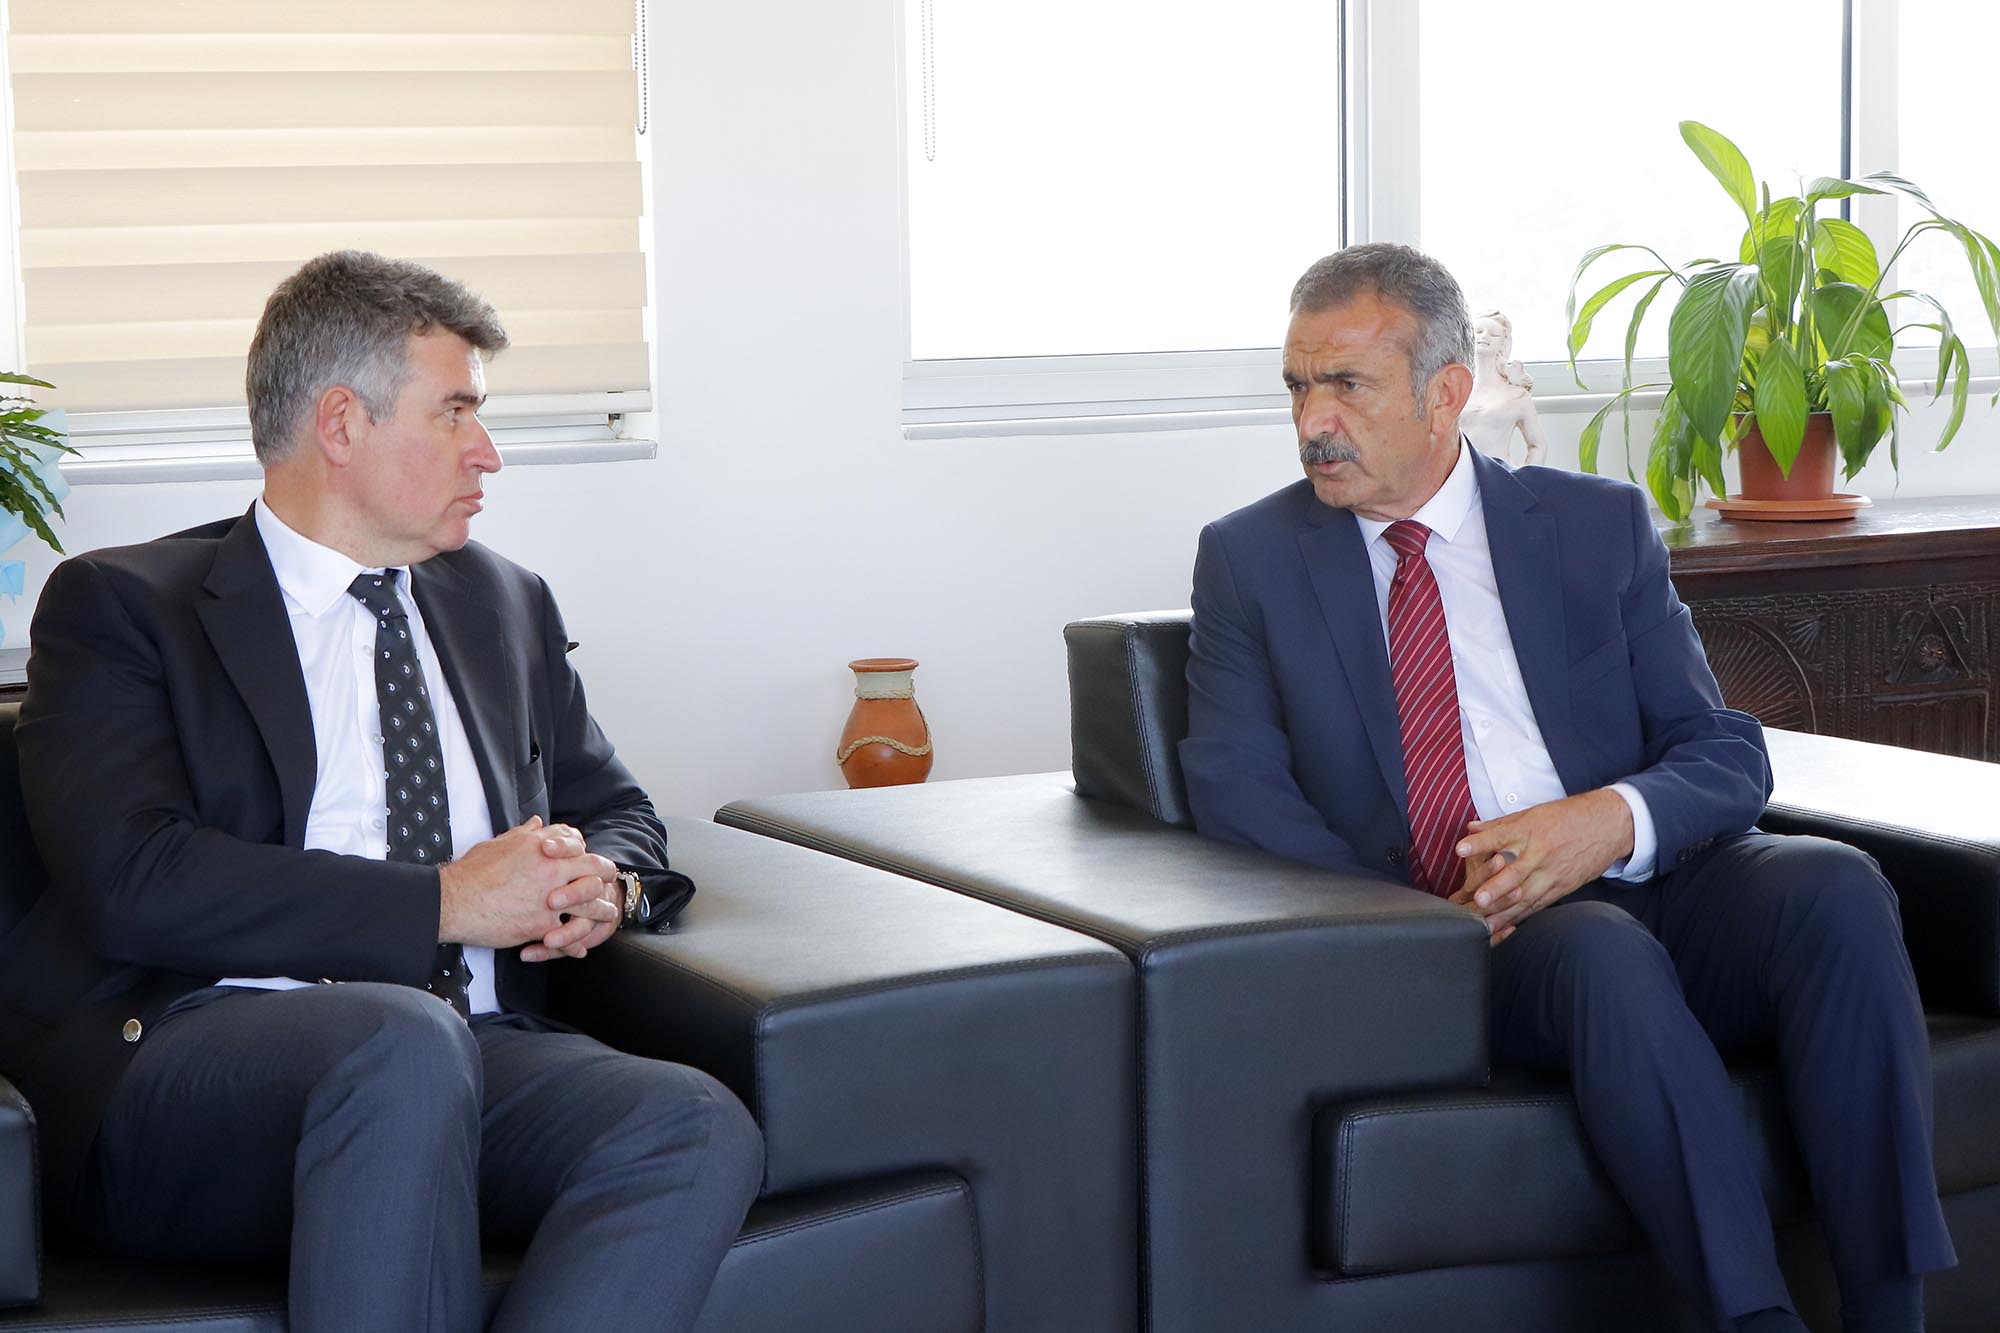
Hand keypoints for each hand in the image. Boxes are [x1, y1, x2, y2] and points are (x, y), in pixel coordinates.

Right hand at [438, 816, 617, 952]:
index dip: (584, 851)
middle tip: (609, 883)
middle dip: (606, 876)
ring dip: (602, 910)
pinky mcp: (543, 924)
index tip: (586, 860)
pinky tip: (579, 948)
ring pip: (592, 903)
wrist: (454, 901)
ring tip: (606, 915)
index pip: (577, 842)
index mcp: (542, 847)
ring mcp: (551, 898)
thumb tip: (537, 822)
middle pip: (596, 869)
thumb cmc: (472, 873)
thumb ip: (523, 834)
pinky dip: (576, 944)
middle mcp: (552, 869)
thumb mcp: (498, 844)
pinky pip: (569, 936)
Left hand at [1446, 789, 1634, 939]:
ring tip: (1485, 925)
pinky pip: (1539, 905)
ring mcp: (1553, 873)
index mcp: (1530, 829)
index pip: (1501, 835)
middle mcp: (1541, 852)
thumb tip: (1471, 828)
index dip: (1480, 843)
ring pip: (1526, 896)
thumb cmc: (1568, 817)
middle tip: (1478, 898)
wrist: (1609, 826)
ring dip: (1504, 912)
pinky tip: (1505, 926)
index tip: (1461, 849)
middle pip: (1515, 872)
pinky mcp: (1562, 888)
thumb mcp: (1534, 813)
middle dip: (1495, 887)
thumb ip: (1501, 824)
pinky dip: (1521, 917)